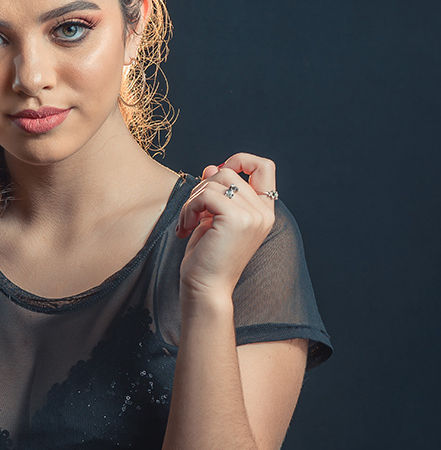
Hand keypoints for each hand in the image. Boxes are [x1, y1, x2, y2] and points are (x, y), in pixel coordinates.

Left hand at [176, 152, 277, 301]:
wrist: (205, 290)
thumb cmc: (206, 259)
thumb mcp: (212, 219)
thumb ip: (217, 193)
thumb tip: (211, 166)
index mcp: (263, 212)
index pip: (264, 167)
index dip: (239, 160)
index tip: (213, 174)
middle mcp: (263, 213)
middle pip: (229, 171)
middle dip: (202, 187)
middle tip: (191, 214)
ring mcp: (253, 216)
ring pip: (216, 179)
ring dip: (193, 199)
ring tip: (187, 223)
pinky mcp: (237, 219)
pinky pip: (206, 195)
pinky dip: (189, 208)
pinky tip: (185, 229)